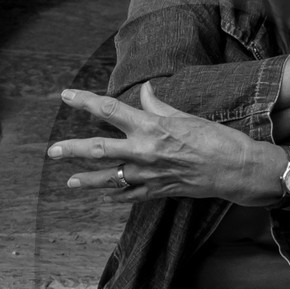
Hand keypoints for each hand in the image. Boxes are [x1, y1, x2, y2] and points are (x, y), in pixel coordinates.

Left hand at [48, 83, 289, 204]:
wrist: (237, 170)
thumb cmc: (216, 138)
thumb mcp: (186, 115)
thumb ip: (159, 106)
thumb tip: (145, 92)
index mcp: (150, 127)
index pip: (109, 110)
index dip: (85, 101)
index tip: (66, 95)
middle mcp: (145, 152)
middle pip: (100, 149)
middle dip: (74, 150)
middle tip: (52, 151)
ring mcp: (150, 175)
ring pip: (111, 179)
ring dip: (89, 180)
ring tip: (71, 183)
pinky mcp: (159, 191)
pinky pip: (132, 195)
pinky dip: (118, 195)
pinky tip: (106, 196)